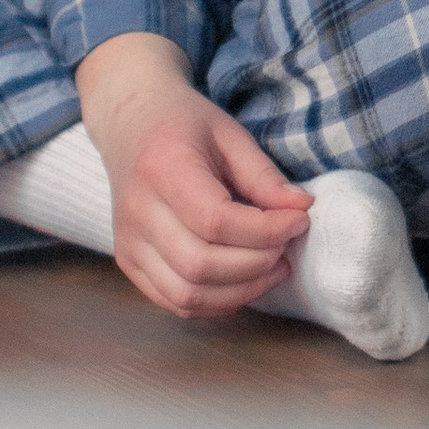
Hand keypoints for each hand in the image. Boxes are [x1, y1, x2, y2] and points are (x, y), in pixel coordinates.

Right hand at [74, 32, 309, 322]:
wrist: (131, 126)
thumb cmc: (184, 126)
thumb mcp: (229, 134)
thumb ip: (263, 175)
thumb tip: (300, 208)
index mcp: (161, 169)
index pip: (216, 221)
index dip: (266, 230)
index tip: (299, 220)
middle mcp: (137, 212)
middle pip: (201, 265)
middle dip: (257, 264)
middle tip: (287, 246)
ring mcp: (128, 243)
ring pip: (187, 295)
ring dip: (241, 291)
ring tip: (273, 267)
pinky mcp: (129, 263)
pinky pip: (175, 302)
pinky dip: (217, 302)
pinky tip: (245, 280)